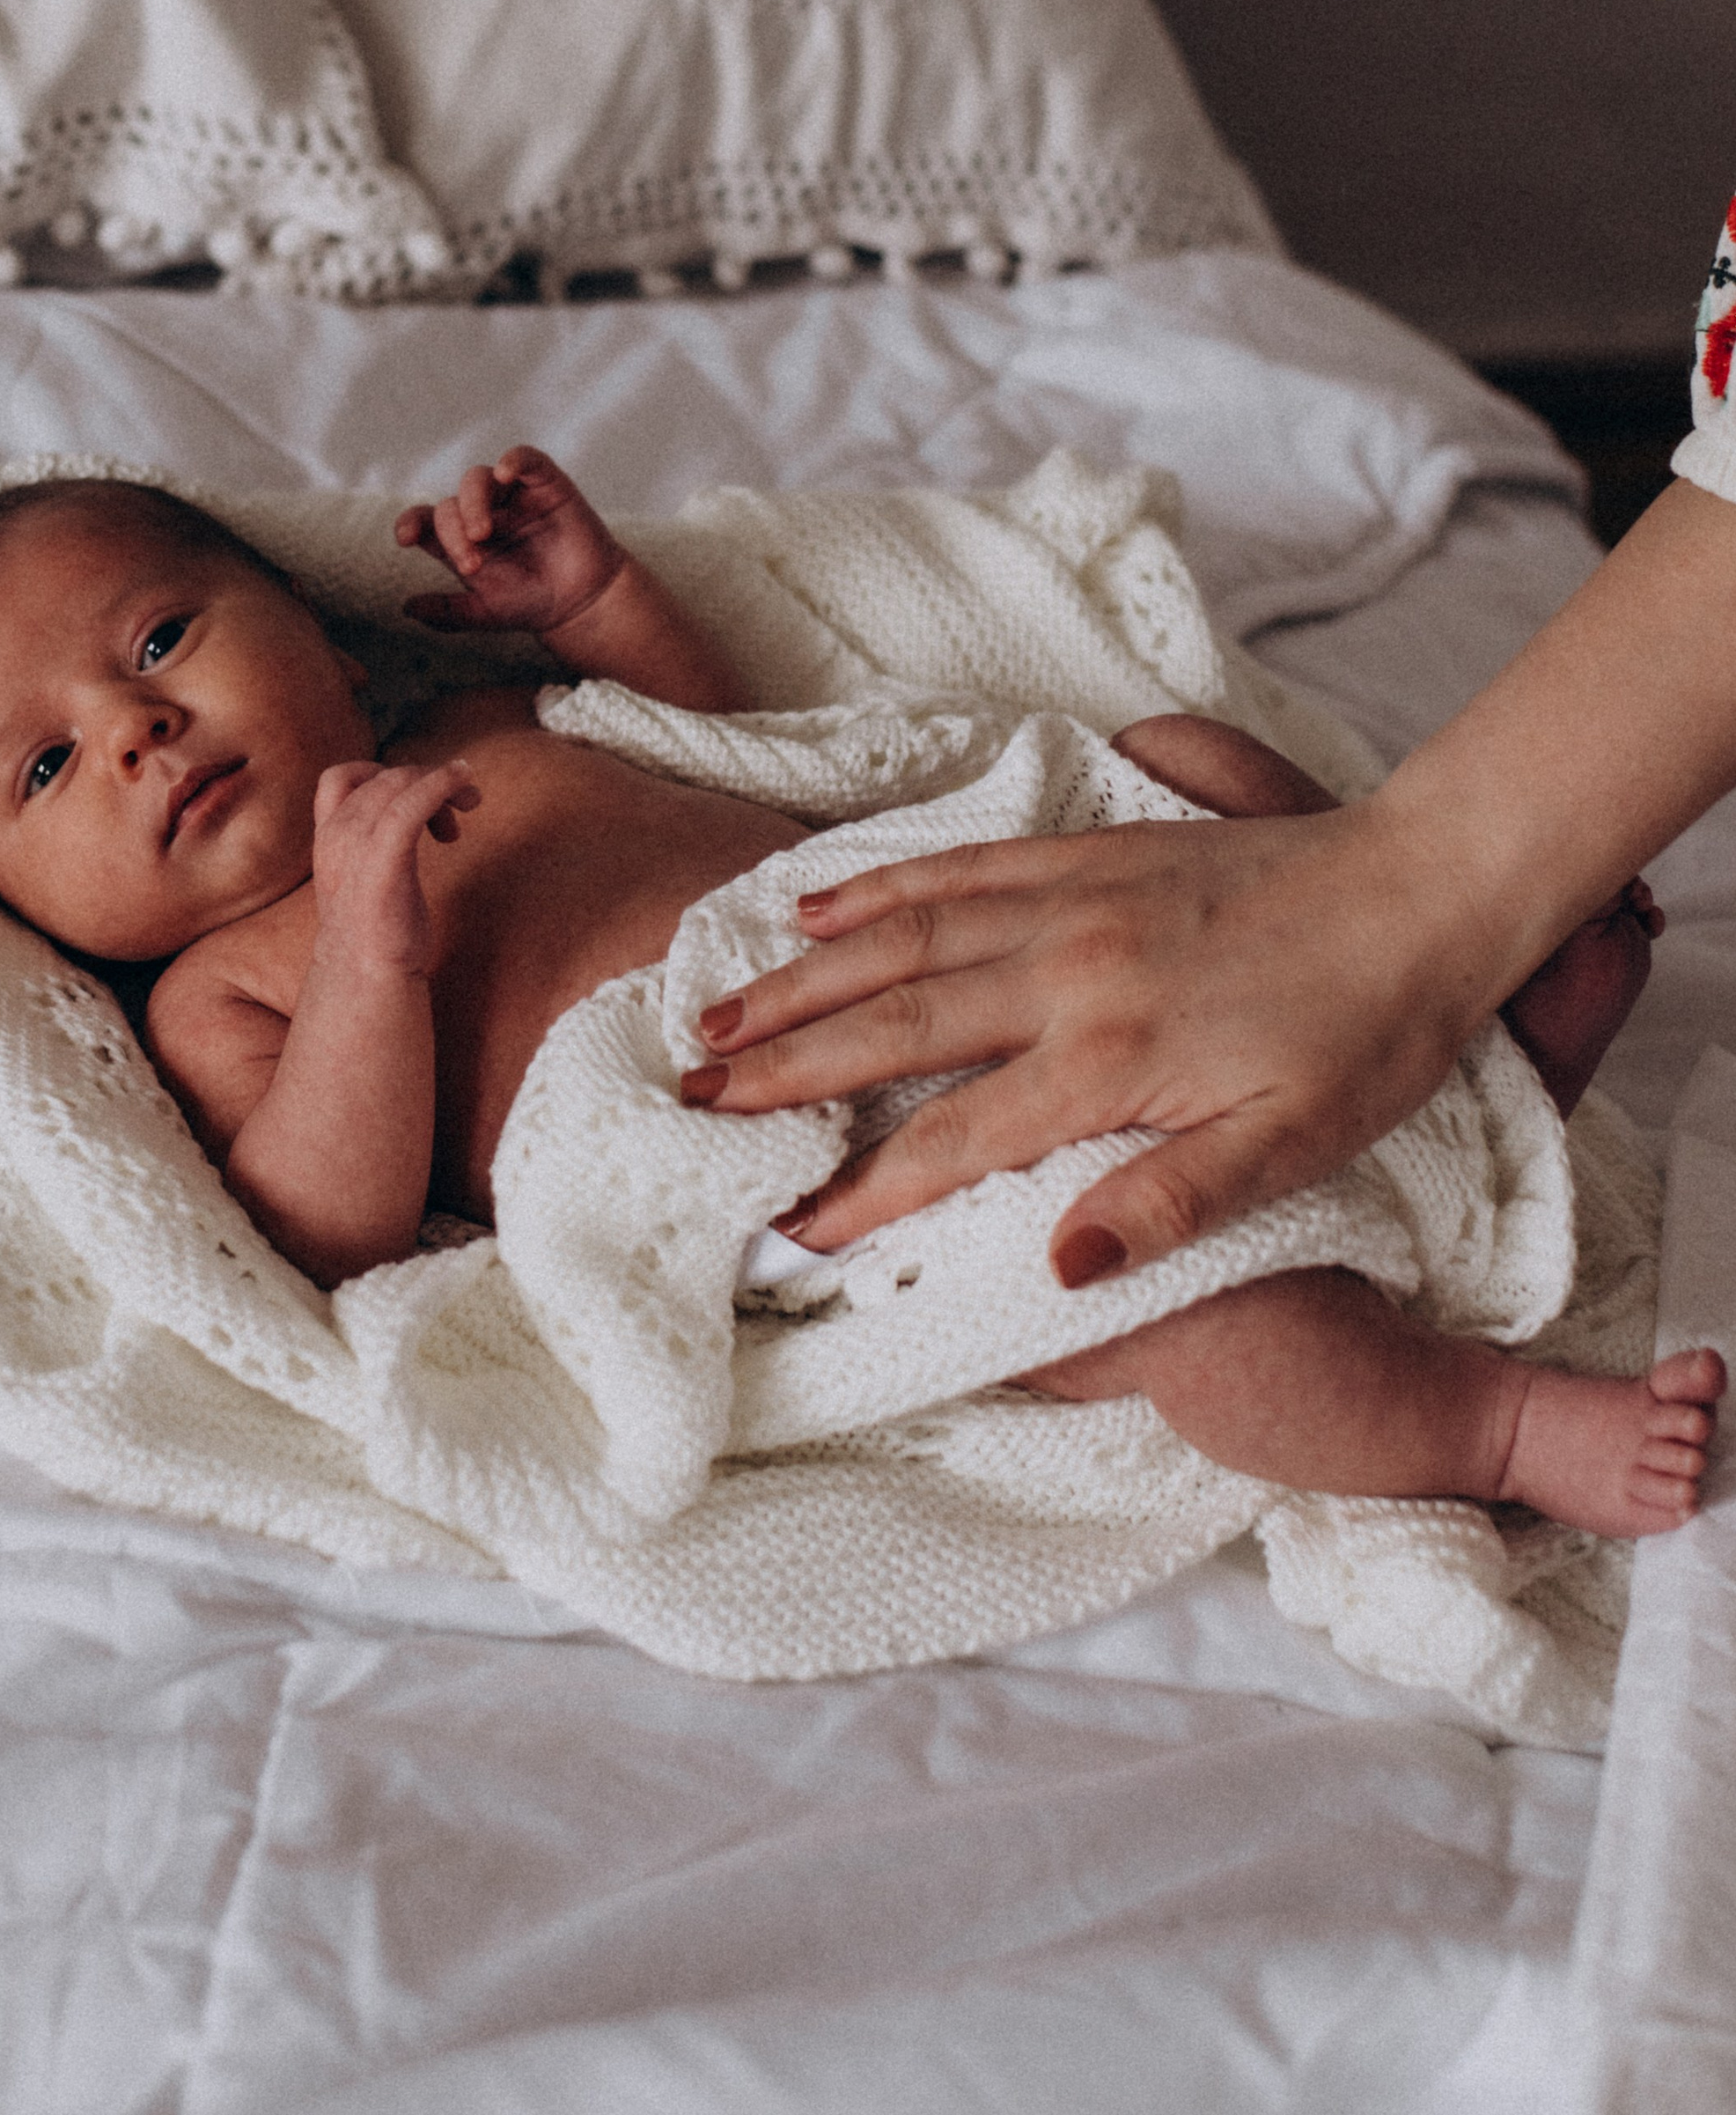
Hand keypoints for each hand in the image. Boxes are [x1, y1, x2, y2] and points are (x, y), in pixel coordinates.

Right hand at [309, 756, 477, 977]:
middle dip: (427, 781)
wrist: (362, 978)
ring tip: (466, 809)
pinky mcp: (384, 862)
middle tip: (463, 807)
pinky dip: (441, 783)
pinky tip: (464, 783)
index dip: (382, 773)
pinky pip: (411, 804)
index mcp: (328, 838)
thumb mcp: (365, 876)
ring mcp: (356, 846)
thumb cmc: (375, 931)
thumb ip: (377, 845)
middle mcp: (337, 835)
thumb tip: (414, 821)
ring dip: (441, 783)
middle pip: (385, 778)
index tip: (418, 796)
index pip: (342, 778)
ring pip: (400, 783)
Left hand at [395, 447, 625, 643]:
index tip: (405, 538)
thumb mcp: (486, 612)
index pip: (425, 520)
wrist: (582, 602)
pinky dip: (512, 461)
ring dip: (473, 503)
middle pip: (451, 505)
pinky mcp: (544, 484)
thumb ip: (448, 611)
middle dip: (454, 533)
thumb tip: (406, 608)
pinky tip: (504, 473)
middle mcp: (482, 512)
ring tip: (481, 533)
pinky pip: (524, 459)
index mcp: (461, 539)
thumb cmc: (532, 603)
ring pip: (478, 480)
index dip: (411, 522)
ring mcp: (512, 496)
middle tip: (471, 564)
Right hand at [679, 800, 1472, 1284]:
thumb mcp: (1293, 1147)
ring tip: (718, 1011)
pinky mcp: (1087, 852)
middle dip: (788, 1066)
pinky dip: (878, 883)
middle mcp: (1070, 971)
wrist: (1422, 888)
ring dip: (805, 978)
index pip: (957, 1138)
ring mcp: (1071, 900)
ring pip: (906, 938)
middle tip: (692, 1094)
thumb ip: (1173, 1201)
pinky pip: (958, 865)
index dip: (867, 1191)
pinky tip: (818, 903)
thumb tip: (1060, 1261)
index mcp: (1113, 1058)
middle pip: (897, 1024)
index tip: (789, 1230)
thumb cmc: (1367, 1032)